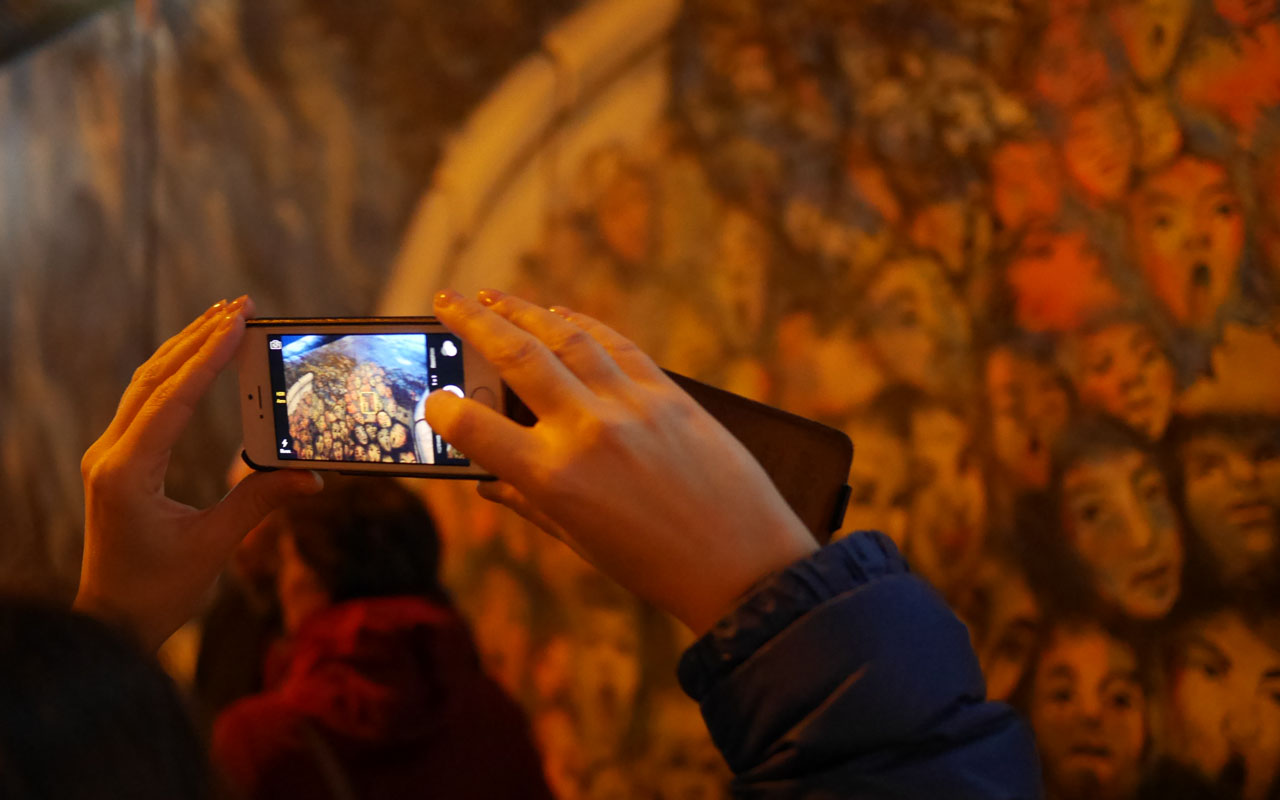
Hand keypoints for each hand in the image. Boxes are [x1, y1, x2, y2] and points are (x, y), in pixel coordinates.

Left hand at [75, 297, 321, 649]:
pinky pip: (145, 404)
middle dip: (199, 338)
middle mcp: (112, 455)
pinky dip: (175, 375)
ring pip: (146, 385)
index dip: (208, 357)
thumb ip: (261, 503)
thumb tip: (313, 477)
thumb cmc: (158, 591)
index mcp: (129, 471)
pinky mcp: (119, 463)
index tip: (237, 320)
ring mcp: (111, 456)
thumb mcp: (215, 545)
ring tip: (222, 318)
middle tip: (240, 304)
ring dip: (185, 349)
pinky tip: (197, 362)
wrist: (112, 621)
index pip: (172, 399)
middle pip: (155, 378)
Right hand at [424, 289, 816, 634]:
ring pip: (565, 337)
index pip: (476, 429)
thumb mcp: (579, 542)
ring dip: (523, 310)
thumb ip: (528, 502)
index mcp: (554, 479)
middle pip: (516, 358)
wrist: (744, 567)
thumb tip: (487, 482)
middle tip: (447, 300)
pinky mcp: (670, 395)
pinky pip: (617, 346)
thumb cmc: (655, 567)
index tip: (432, 397)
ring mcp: (631, 405)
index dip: (444, 409)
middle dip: (473, 323)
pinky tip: (559, 313)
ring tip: (493, 297)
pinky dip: (583, 324)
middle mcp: (587, 431)